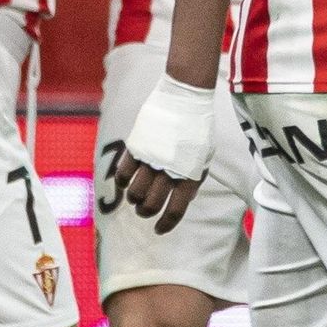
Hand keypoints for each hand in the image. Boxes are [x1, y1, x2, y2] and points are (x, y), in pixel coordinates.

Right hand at [114, 74, 214, 232]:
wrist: (184, 97)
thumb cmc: (197, 127)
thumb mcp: (204, 156)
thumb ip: (194, 178)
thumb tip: (183, 199)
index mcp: (190, 174)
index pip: (176, 210)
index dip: (166, 224)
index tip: (159, 230)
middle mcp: (170, 170)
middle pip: (151, 206)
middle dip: (147, 212)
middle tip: (145, 209)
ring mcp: (151, 159)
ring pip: (134, 194)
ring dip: (134, 199)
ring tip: (137, 194)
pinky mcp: (136, 148)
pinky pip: (122, 175)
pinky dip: (122, 182)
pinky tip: (126, 180)